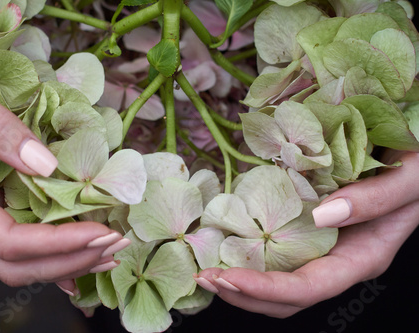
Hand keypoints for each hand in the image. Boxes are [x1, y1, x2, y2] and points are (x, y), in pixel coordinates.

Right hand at [0, 46, 128, 293]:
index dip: (60, 243)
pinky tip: (72, 246)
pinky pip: (5, 242)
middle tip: (115, 247)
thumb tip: (47, 165)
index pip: (7, 240)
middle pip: (12, 264)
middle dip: (69, 260)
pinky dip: (44, 248)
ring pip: (9, 260)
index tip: (104, 232)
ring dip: (60, 260)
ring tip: (104, 250)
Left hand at [194, 151, 418, 316]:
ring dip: (240, 280)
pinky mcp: (310, 228)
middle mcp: (338, 260)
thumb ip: (374, 199)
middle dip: (242, 293)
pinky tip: (225, 243)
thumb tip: (322, 215)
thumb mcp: (409, 179)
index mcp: (362, 258)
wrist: (416, 154)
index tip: (226, 277)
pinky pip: (277, 251)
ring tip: (204, 268)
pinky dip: (248, 254)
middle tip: (202, 277)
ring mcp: (323, 247)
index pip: (309, 288)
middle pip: (286, 297)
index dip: (266, 289)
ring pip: (278, 279)